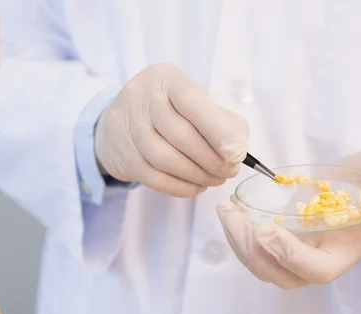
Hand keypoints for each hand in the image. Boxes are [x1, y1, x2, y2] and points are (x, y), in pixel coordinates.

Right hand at [95, 63, 248, 196]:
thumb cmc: (173, 111)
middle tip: (230, 171)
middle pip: (180, 135)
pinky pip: (154, 178)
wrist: (125, 120)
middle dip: (212, 159)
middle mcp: (141, 97)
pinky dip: (180, 187)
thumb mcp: (200, 104)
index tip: (238, 154)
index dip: (218, 131)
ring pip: (165, 159)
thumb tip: (238, 151)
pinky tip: (197, 186)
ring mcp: (127, 126)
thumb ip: (225, 123)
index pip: (192, 102)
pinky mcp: (122, 155)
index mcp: (166, 78)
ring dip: (197, 175)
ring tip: (215, 179)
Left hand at [216, 148, 360, 288]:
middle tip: (232, 215)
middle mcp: (319, 258)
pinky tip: (230, 208)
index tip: (268, 229)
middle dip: (251, 250)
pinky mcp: (284, 237)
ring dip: (237, 241)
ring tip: (224, 209)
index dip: (290, 257)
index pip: (317, 272)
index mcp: (347, 253)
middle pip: (280, 275)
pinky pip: (254, 248)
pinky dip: (237, 232)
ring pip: (261, 265)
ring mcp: (299, 250)